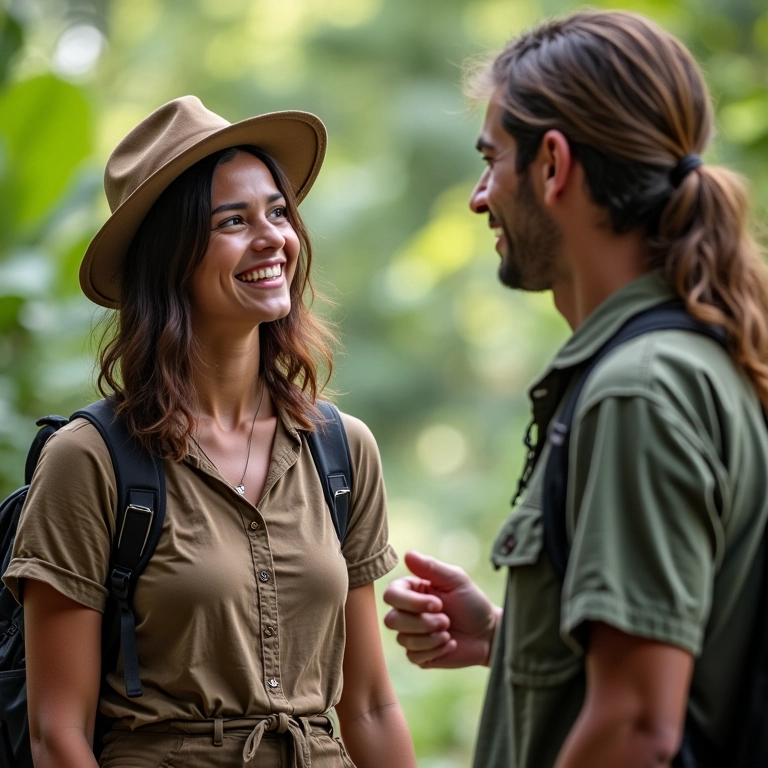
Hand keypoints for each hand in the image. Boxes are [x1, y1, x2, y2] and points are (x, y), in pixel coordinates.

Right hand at [382, 550, 500, 668]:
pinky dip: (435, 650)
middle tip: (446, 620)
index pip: (391, 595)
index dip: (411, 602)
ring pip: (402, 639)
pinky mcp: (419, 655)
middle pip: (392, 620)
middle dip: (422, 622)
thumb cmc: (472, 602)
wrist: (488, 634)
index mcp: (412, 591)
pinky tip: (450, 644)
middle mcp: (407, 612)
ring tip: (449, 632)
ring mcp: (411, 635)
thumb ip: (431, 567)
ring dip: (430, 637)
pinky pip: (413, 656)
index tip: (438, 603)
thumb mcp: (456, 580)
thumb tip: (407, 554)